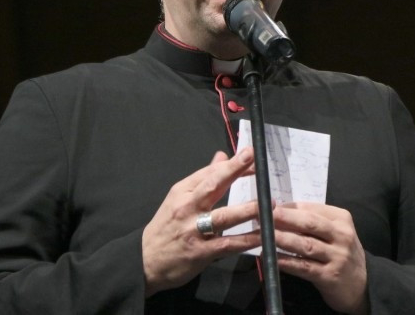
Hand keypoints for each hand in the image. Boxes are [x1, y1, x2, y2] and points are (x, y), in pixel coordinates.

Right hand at [142, 147, 260, 296]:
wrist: (145, 260)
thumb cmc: (166, 226)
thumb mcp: (179, 198)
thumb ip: (203, 178)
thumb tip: (222, 156)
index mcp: (182, 191)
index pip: (210, 172)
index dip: (231, 163)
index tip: (250, 154)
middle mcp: (187, 207)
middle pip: (213, 186)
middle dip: (234, 171)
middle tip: (254, 160)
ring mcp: (194, 231)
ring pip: (224, 217)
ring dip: (247, 209)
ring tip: (269, 203)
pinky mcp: (201, 253)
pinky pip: (227, 245)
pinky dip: (246, 240)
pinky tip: (262, 236)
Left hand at [273, 202, 368, 314]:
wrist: (364, 284)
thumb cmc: (342, 253)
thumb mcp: (334, 232)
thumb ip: (312, 222)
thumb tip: (280, 212)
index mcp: (341, 219)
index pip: (312, 208)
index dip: (289, 207)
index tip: (269, 207)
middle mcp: (342, 235)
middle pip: (310, 223)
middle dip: (285, 218)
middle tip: (264, 215)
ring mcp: (337, 256)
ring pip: (306, 245)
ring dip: (283, 239)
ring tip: (265, 235)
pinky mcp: (330, 276)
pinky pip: (305, 267)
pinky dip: (288, 262)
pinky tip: (273, 259)